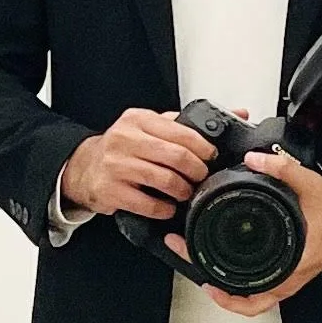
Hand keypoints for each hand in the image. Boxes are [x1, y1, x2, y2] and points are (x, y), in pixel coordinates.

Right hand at [61, 107, 216, 221]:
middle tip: (201, 178)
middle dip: (197, 171)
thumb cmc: (122, 149)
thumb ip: (184, 123)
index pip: (181, 131)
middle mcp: (125, 139)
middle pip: (177, 156)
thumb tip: (238, 113)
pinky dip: (164, 209)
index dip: (203, 148)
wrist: (83, 168)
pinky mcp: (111, 190)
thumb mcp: (148, 127)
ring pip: (165, 180)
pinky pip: (149, 204)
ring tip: (186, 193)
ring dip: (183, 191)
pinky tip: (167, 207)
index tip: (212, 158)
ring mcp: (117, 165)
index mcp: (138, 120)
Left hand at [189, 148, 321, 313]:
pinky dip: (241, 285)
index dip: (223, 294)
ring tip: (201, 264)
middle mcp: (289, 279)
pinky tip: (227, 267)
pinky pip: (261, 289)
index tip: (201, 276)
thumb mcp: (311, 185)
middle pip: (244, 301)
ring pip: (252, 299)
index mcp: (293, 266)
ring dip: (226, 288)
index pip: (252, 297)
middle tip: (189, 257)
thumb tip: (253, 159)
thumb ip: (282, 170)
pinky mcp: (290, 272)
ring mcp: (290, 279)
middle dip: (214, 287)